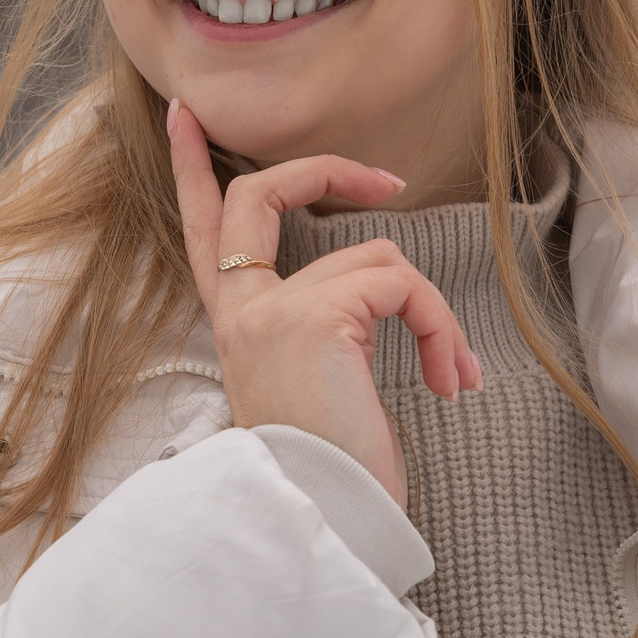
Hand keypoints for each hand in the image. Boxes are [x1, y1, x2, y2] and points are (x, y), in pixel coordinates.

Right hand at [168, 99, 479, 508]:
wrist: (324, 520)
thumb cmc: (332, 470)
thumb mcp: (321, 382)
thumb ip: (323, 325)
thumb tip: (382, 288)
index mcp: (236, 325)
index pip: (203, 230)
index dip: (191, 169)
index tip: (186, 117)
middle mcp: (240, 310)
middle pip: (259, 195)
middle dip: (324, 170)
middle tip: (384, 179)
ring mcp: (270, 308)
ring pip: (376, 256)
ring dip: (433, 313)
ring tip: (451, 373)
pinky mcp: (316, 315)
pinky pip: (403, 283)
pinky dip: (442, 327)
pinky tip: (451, 380)